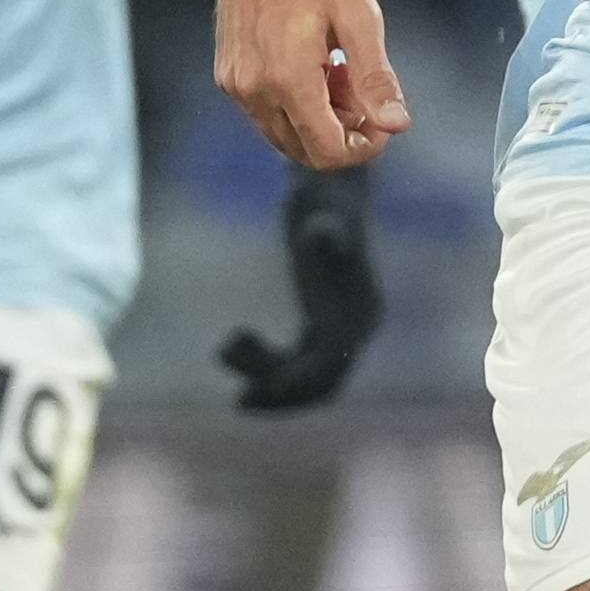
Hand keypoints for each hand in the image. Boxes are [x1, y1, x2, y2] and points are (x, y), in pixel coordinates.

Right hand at [215, 0, 409, 167]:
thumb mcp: (359, 17)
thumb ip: (376, 78)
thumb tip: (396, 125)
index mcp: (287, 79)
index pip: (325, 151)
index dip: (363, 147)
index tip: (383, 121)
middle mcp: (252, 89)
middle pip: (303, 148)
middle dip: (341, 130)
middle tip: (362, 84)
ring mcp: (234, 81)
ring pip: (282, 131)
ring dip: (318, 116)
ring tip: (340, 66)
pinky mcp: (228, 70)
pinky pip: (264, 108)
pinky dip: (294, 100)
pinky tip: (315, 59)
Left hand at [222, 163, 382, 412]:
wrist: (327, 191)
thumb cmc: (323, 200)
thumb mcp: (322, 212)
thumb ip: (326, 228)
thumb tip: (325, 235)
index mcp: (364, 311)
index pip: (337, 362)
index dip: (302, 381)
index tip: (266, 388)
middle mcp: (357, 328)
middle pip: (323, 384)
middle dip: (282, 396)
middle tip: (239, 399)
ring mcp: (339, 331)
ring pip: (305, 381)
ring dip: (266, 380)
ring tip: (225, 348)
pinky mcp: (318, 329)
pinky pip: (293, 366)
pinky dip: (265, 367)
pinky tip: (232, 345)